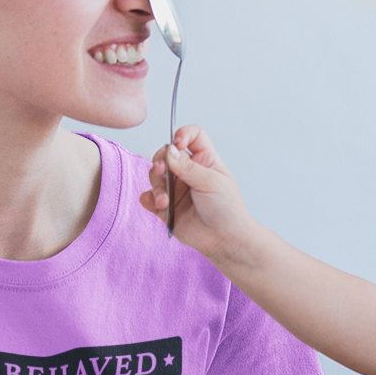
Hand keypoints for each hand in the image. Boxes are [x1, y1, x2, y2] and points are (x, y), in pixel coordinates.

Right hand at [139, 126, 258, 262]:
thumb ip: (187, 167)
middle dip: (160, 161)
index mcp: (203, 160)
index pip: (191, 136)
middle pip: (165, 154)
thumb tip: (168, 151)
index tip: (177, 142)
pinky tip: (158, 206)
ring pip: (155, 176)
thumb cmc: (226, 209)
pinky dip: (149, 200)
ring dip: (156, 186)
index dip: (182, 134)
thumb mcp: (211, 182)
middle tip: (161, 170)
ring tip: (165, 202)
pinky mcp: (165, 206)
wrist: (224, 240)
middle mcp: (187, 171)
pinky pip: (149, 198)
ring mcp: (175, 188)